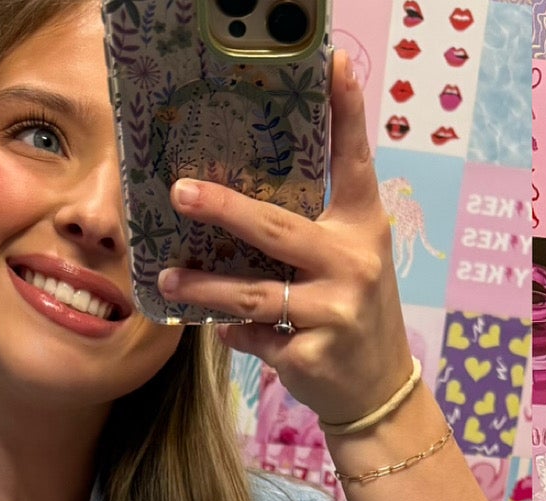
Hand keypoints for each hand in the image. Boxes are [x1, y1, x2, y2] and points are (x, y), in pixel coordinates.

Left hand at [157, 48, 414, 428]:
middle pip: (277, 230)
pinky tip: (222, 329)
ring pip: (254, 293)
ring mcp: (334, 312)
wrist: (376, 391)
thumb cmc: (352, 312)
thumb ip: (309, 227)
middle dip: (224, 210)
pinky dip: (233, 331)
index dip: (346, 113)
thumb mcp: (348, 260)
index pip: (355, 163)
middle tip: (181, 192)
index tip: (334, 63)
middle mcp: (353, 265)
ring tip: (170, 277)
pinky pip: (254, 335)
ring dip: (205, 287)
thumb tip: (232, 195)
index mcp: (362, 229)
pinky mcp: (311, 354)